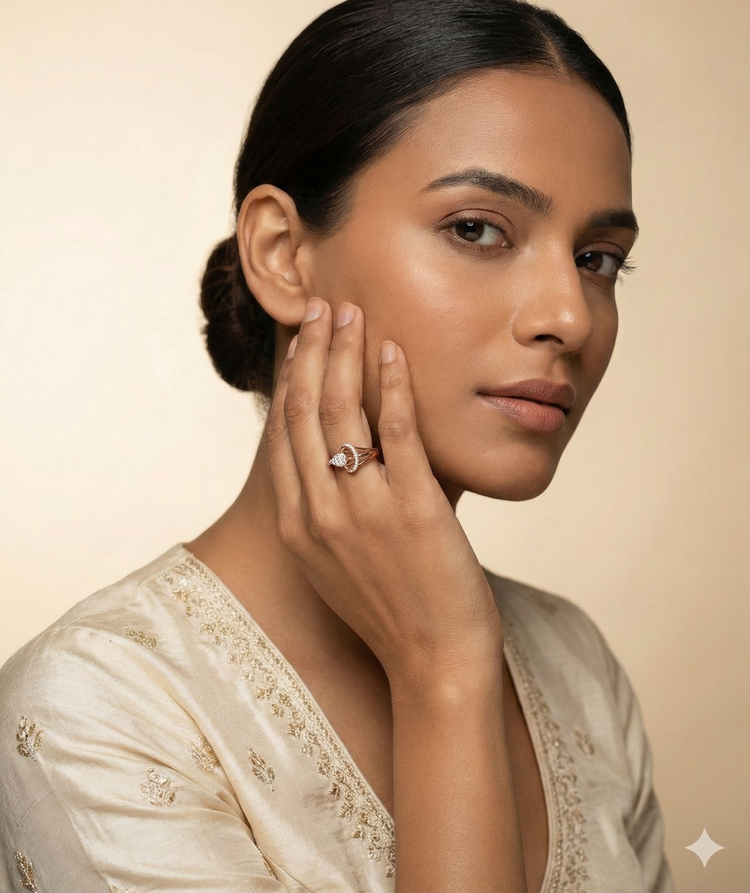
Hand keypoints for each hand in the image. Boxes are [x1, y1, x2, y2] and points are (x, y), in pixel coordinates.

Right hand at [264, 297, 503, 686]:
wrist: (433, 666)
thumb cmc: (392, 614)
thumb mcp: (337, 565)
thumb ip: (328, 513)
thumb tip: (336, 462)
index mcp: (297, 525)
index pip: (284, 433)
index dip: (291, 379)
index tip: (301, 342)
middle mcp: (319, 513)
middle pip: (305, 411)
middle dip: (311, 351)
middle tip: (321, 308)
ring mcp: (362, 510)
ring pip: (342, 412)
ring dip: (345, 354)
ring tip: (353, 313)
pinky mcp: (412, 508)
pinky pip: (398, 431)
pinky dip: (394, 385)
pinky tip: (394, 351)